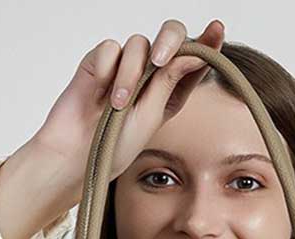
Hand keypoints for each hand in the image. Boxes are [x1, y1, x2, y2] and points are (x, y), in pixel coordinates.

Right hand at [31, 18, 225, 187]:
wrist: (76, 154)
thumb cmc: (115, 144)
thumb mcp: (152, 115)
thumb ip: (171, 81)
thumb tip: (197, 52)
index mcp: (169, 92)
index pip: (193, 61)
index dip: (207, 42)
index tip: (217, 29)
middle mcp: (149, 76)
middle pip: (169, 37)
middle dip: (170, 42)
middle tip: (161, 60)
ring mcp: (124, 67)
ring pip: (138, 44)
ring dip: (130, 74)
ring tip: (117, 104)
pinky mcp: (99, 62)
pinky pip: (110, 48)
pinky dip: (107, 68)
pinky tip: (99, 92)